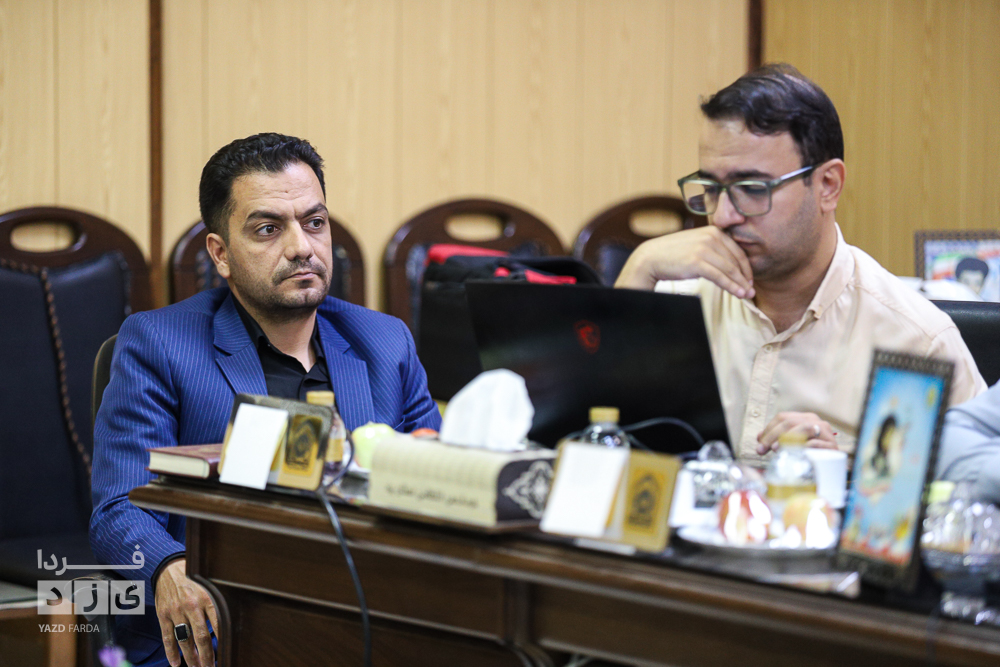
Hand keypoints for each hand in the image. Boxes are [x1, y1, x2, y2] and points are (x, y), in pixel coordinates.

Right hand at [155, 558, 219, 666]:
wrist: (169, 568)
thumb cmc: (194, 579)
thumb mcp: (210, 586)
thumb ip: (217, 604)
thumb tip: (229, 624)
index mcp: (207, 598)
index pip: (218, 625)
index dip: (222, 642)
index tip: (226, 655)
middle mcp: (192, 606)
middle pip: (201, 637)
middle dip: (206, 656)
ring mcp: (176, 611)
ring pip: (184, 640)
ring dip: (190, 657)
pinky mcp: (163, 615)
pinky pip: (167, 637)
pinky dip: (171, 652)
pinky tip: (175, 663)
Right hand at [614, 226, 754, 297]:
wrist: (651, 258)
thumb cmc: (673, 253)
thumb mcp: (696, 243)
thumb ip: (713, 247)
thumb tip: (729, 262)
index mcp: (713, 231)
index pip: (737, 250)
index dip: (746, 266)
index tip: (749, 278)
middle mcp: (710, 237)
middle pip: (736, 260)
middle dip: (745, 277)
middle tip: (751, 289)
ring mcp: (704, 249)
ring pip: (730, 270)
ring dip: (741, 284)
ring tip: (747, 295)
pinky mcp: (697, 262)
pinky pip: (721, 277)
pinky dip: (732, 287)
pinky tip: (739, 294)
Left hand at [756, 412, 836, 455]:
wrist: (831, 468)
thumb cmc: (809, 455)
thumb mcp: (792, 444)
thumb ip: (776, 438)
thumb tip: (760, 438)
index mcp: (805, 418)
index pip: (782, 417)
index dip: (768, 429)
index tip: (759, 443)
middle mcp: (816, 422)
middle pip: (790, 422)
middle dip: (772, 435)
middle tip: (763, 449)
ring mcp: (826, 433)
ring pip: (805, 427)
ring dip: (787, 438)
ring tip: (776, 448)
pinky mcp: (832, 447)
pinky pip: (817, 443)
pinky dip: (805, 447)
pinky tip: (796, 452)